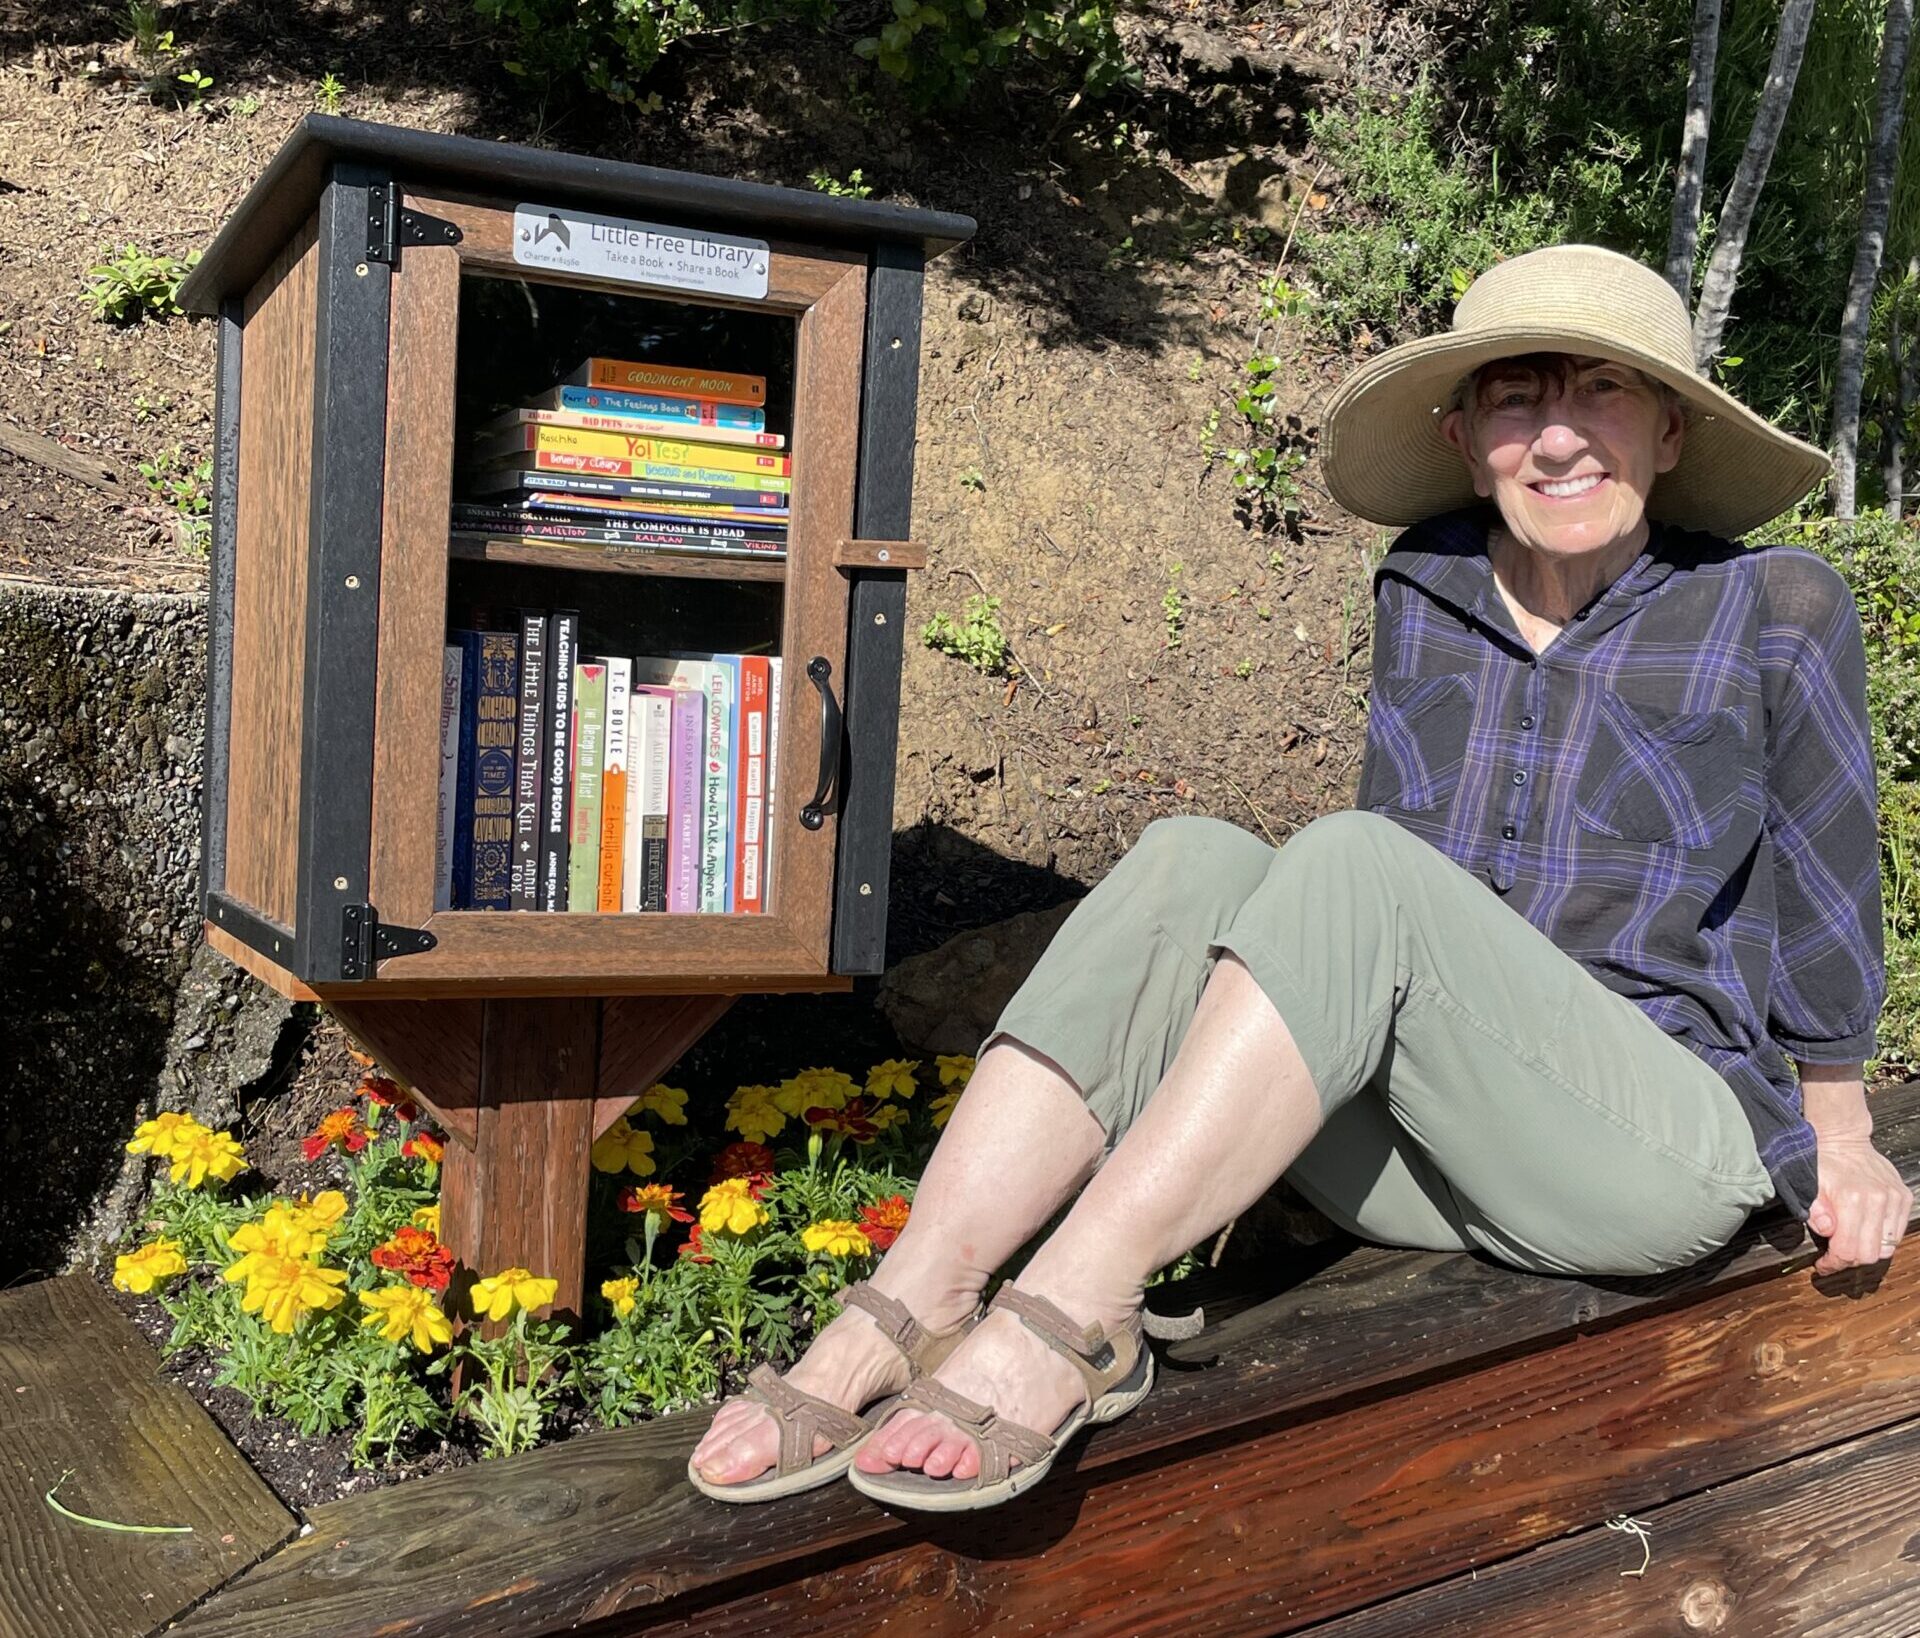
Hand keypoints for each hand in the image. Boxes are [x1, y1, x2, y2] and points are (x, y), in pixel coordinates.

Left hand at [1807, 1133, 1913, 1274]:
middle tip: (1834, 1257)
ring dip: (1867, 1251)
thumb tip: (1828, 1232)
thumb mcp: (1808, 1185)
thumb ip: (1816, 1211)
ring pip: (1887, 1247)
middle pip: (1870, 1254)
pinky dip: (1882, 1238)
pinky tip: (1865, 1231)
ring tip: (1849, 1243)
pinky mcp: (1904, 1197)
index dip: (1834, 1263)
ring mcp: (1895, 1199)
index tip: (1823, 1265)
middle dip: (1849, 1261)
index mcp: (1852, 1198)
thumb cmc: (1822, 1161)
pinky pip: (1897, 1233)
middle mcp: (1879, 1200)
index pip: (1848, 1250)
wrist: (1842, 1138)